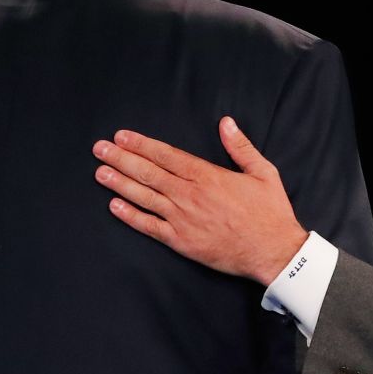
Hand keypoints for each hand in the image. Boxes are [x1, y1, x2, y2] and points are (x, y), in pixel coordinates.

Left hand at [92, 117, 309, 284]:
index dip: (141, 145)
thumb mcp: (263, 172)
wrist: (272, 251)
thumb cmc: (270, 212)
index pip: (166, 155)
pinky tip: (114, 206)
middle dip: (121, 159)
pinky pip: (150, 227)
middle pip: (148, 173)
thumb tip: (226, 123)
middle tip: (99, 149)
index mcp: (207, 176)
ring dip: (120, 183)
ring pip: (144, 197)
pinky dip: (130, 216)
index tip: (122, 136)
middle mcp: (190, 195)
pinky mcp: (181, 241)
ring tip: (100, 172)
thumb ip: (241, 147)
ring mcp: (183, 219)